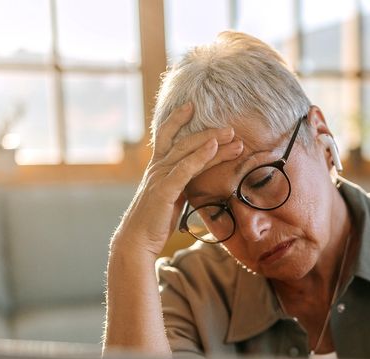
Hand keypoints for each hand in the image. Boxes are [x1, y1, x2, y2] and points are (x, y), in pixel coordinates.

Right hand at [112, 102, 243, 256]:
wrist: (137, 241)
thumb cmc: (155, 221)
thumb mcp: (171, 197)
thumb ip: (181, 183)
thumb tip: (195, 178)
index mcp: (158, 168)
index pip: (167, 136)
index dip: (177, 119)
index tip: (192, 106)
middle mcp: (157, 168)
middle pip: (184, 141)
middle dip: (209, 132)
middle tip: (231, 127)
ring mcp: (160, 177)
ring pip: (188, 152)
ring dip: (212, 141)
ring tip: (232, 135)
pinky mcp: (165, 190)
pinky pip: (185, 169)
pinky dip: (200, 157)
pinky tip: (213, 148)